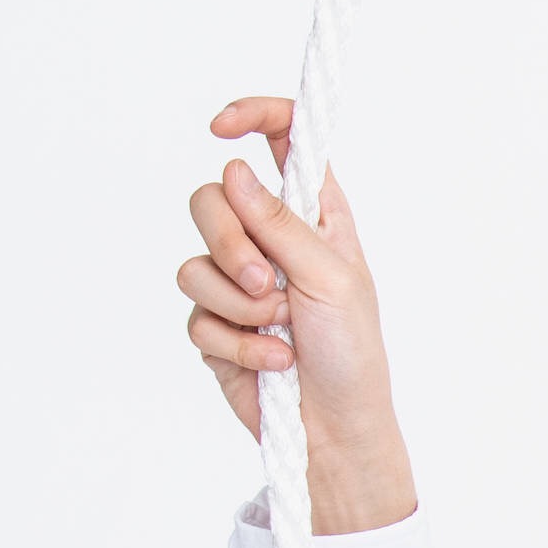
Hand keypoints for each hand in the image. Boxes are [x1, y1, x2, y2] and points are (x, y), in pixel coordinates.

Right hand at [179, 96, 417, 531]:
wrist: (335, 429)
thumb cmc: (353, 352)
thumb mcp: (333, 279)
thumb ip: (282, 226)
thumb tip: (236, 173)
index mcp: (313, 215)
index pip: (283, 141)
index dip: (253, 118)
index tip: (221, 127)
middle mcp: (271, 240)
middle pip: (211, 199)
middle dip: (230, 240)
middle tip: (266, 281)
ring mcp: (237, 282)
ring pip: (194, 261)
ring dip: (238, 302)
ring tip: (280, 328)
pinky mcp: (214, 324)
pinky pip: (196, 314)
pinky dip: (235, 340)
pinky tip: (272, 361)